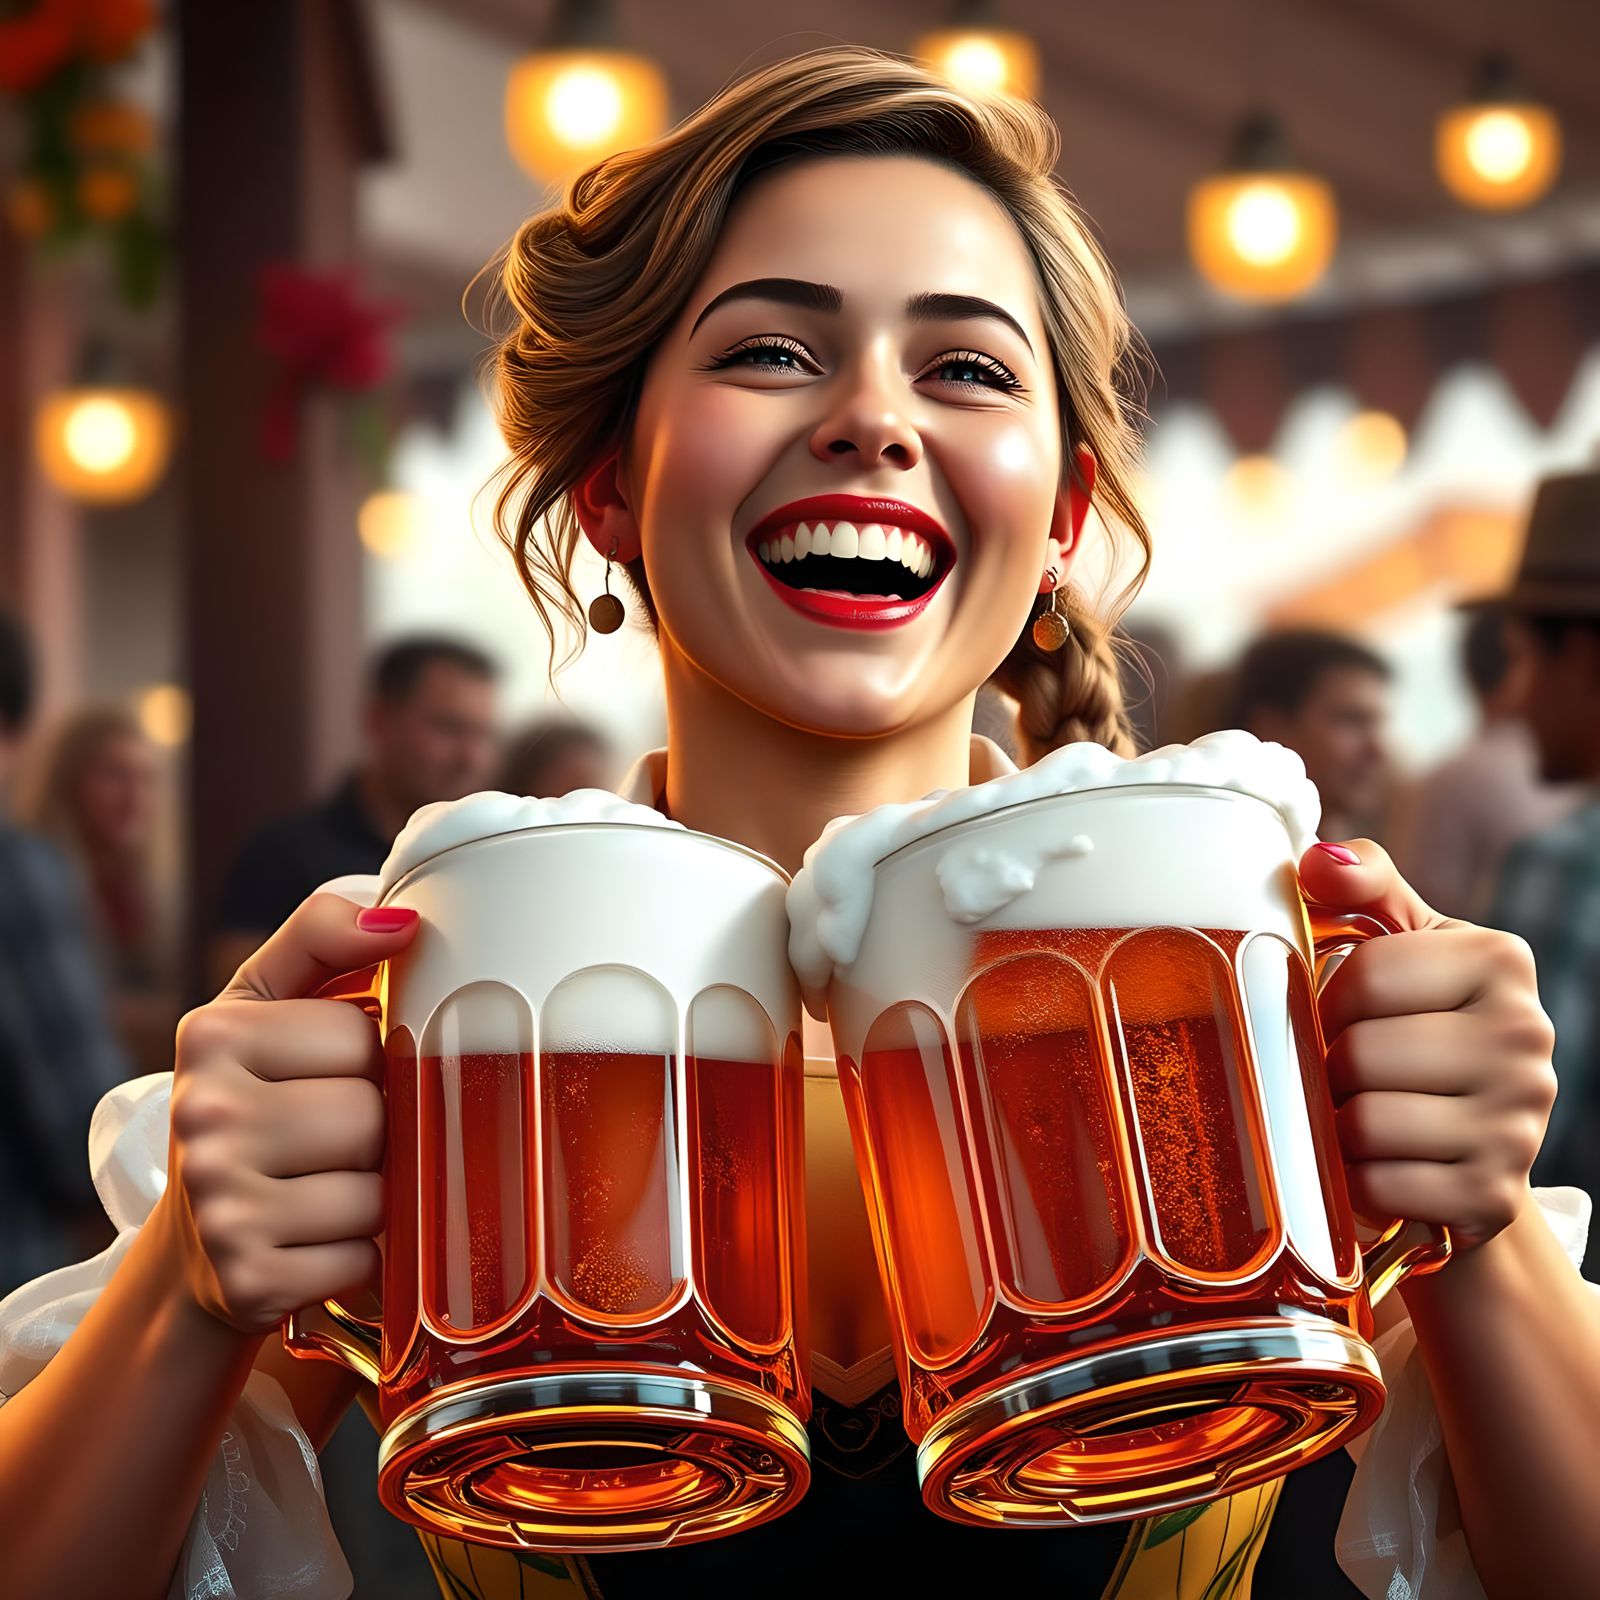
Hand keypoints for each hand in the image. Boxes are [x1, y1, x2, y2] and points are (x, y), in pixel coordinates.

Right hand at [162, 894, 420, 1334]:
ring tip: (328, 1189)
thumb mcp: (267, 1005)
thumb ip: (321, 937)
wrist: (198, 1243)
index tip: (332, 1076)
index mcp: (213, 1036)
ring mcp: (221, 1206)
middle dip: (377, 1131)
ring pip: (379, 1189)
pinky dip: (362, 1255)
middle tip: (333, 1143)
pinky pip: (367, 1257)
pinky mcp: (251, 1280)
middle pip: (374, 1113)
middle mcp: (203, 1117)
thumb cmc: (255, 1102)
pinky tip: (319, 1242)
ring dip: (376, 1195)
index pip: (362, 1034)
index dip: (368, 1059)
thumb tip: (402, 922)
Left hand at [1300, 839, 1556, 1252]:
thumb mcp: (1398, 941)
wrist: (1465, 1143)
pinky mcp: (1491, 1197)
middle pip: (1360, 1052)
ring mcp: (1519, 1124)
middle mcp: (1527, 1038)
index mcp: (1501, 960)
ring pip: (1363, 1122)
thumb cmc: (1415, 1024)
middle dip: (1331, 1066)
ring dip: (1337, 1124)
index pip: (1367, 972)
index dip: (1327, 999)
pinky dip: (1355, 1180)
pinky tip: (1376, 1163)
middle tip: (1344, 1072)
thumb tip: (1317, 861)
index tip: (1338, 1013)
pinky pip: (1377, 1185)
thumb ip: (1360, 885)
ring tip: (1357, 1113)